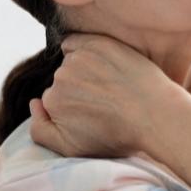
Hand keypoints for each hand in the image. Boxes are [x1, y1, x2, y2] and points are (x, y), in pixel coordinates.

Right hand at [28, 32, 185, 158]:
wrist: (157, 116)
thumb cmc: (118, 136)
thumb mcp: (73, 149)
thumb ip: (41, 131)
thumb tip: (33, 103)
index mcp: (51, 101)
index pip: (54, 100)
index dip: (74, 108)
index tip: (96, 113)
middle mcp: (61, 76)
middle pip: (63, 80)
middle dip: (79, 89)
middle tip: (108, 100)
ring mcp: (80, 57)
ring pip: (73, 62)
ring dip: (85, 70)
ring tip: (113, 85)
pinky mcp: (98, 42)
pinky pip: (77, 41)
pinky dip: (83, 48)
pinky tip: (102, 62)